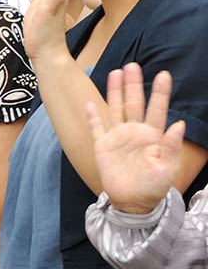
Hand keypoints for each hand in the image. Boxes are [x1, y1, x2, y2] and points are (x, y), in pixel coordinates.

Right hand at [87, 64, 186, 215]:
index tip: (164, 75)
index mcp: (153, 136)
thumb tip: (178, 124)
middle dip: (134, 84)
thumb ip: (171, 146)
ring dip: (115, 92)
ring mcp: (118, 137)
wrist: (133, 203)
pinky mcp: (103, 146)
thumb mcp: (168, 168)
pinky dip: (92, 116)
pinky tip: (89, 104)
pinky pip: (96, 128)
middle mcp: (135, 132)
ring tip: (116, 73)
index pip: (157, 109)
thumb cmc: (154, 186)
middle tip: (133, 66)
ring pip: (116, 109)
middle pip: (134, 103)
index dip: (160, 92)